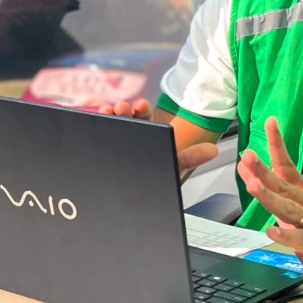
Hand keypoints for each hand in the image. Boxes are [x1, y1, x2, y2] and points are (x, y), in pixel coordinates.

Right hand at [98, 99, 218, 177]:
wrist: (136, 198)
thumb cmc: (155, 177)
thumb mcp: (173, 165)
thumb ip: (191, 157)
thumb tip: (213, 150)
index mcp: (144, 134)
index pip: (142, 117)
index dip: (141, 110)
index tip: (141, 103)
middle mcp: (126, 135)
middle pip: (123, 119)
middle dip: (122, 111)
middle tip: (121, 107)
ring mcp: (112, 142)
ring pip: (108, 126)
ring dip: (107, 117)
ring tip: (107, 113)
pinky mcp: (99, 149)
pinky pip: (94, 135)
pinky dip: (92, 127)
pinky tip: (88, 122)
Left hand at [236, 117, 302, 294]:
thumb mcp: (295, 214)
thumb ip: (274, 196)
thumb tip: (250, 174)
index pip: (288, 166)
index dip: (277, 145)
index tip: (269, 122)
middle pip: (283, 185)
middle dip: (263, 170)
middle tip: (247, 155)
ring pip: (288, 208)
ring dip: (269, 196)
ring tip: (253, 186)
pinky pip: (299, 239)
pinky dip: (285, 234)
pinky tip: (271, 231)